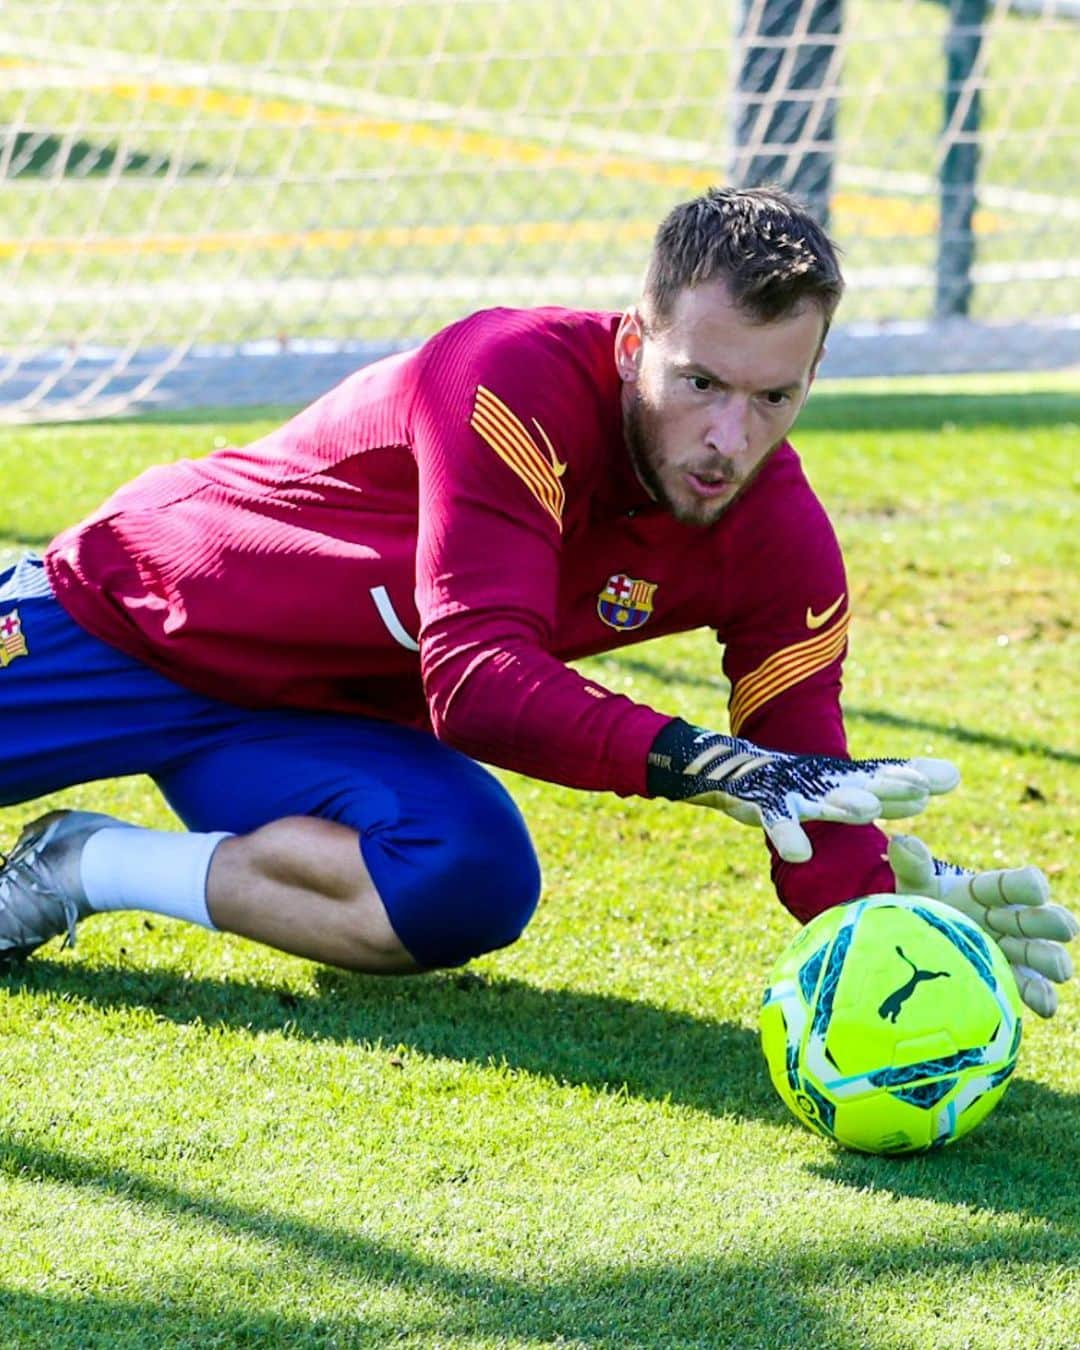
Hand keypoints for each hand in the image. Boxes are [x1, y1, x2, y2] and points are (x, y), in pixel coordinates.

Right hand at [645, 720, 958, 863]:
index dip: (911, 778)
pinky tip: (801, 854)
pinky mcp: (759, 802)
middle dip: (888, 785)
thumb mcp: (845, 785)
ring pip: (822, 798)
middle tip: (919, 789)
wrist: (728, 769)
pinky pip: (775, 820)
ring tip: (868, 811)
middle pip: (860, 782)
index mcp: (846, 778)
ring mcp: (791, 789)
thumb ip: (891, 786)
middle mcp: (822, 779)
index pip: (883, 776)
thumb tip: (945, 784)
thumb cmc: (798, 784)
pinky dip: (787, 834)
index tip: (948, 780)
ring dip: (844, 803)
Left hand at [888, 834, 1078, 1017]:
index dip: (1029, 886)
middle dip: (1053, 923)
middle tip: (1064, 928)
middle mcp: (1012, 920)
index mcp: (992, 892)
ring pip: (1045, 955)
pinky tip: (1045, 1007)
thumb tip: (900, 843)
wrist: (920, 941)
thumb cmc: (925, 904)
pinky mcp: (1013, 980)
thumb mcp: (916, 884)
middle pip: (1042, 919)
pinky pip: (1033, 989)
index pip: (1017, 884)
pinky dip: (1041, 998)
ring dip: (1053, 961)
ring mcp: (1016, 951)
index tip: (1036, 890)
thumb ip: (911, 865)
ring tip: (1060, 971)